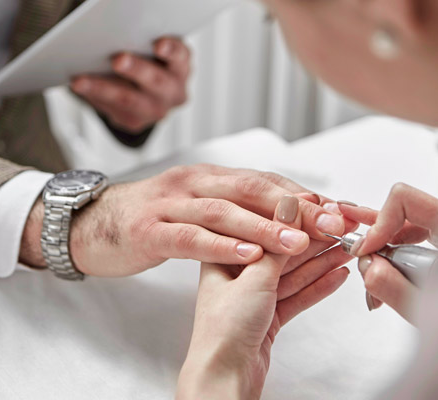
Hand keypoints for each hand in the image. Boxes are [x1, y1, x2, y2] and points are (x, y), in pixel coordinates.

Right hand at [20, 164, 346, 276]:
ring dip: (264, 226)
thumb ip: (240, 210)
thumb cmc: (154, 217)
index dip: (307, 196)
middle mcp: (195, 183)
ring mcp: (170, 204)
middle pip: (254, 190)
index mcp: (212, 177)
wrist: (94, 222)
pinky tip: (248, 256)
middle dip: (296, 205)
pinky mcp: (149, 230)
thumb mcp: (200, 207)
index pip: (268, 183)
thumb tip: (291, 218)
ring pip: (224, 211)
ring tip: (299, 240)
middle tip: (334, 222)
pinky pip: (189, 237)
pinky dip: (221, 246)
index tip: (344, 212)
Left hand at [70, 37, 189, 132]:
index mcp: (181, 68)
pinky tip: (80, 86)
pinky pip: (113, 110)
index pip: (180, 58)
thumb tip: (111, 39)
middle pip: (156, 81)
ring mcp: (156, 111)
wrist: (149, 93)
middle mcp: (173, 92)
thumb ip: (141, 45)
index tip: (158, 44)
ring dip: (104, 89)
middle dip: (136, 70)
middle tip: (117, 60)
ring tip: (82, 81)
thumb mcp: (153, 52)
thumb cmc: (150, 62)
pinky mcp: (135, 122)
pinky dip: (94, 96)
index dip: (171, 51)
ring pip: (130, 101)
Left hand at [177, 216, 351, 398]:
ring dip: (322, 262)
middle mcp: (237, 274)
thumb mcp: (255, 276)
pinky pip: (296, 295)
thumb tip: (289, 206)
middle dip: (315, 240)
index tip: (323, 210)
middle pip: (283, 251)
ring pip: (293, 273)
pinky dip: (317, 286)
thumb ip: (277, 242)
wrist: (223, 376)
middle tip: (344, 229)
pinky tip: (337, 275)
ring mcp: (253, 296)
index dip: (296, 218)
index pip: (265, 228)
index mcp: (224, 256)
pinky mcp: (267, 317)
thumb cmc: (224, 329)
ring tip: (348, 248)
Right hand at [337, 183, 437, 321]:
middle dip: (374, 235)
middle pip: (401, 213)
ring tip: (369, 275)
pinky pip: (412, 243)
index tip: (366, 249)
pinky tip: (383, 279)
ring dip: (381, 251)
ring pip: (404, 229)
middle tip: (352, 246)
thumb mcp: (433, 312)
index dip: (379, 222)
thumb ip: (396, 288)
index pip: (406, 200)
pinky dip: (393, 259)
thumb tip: (368, 267)